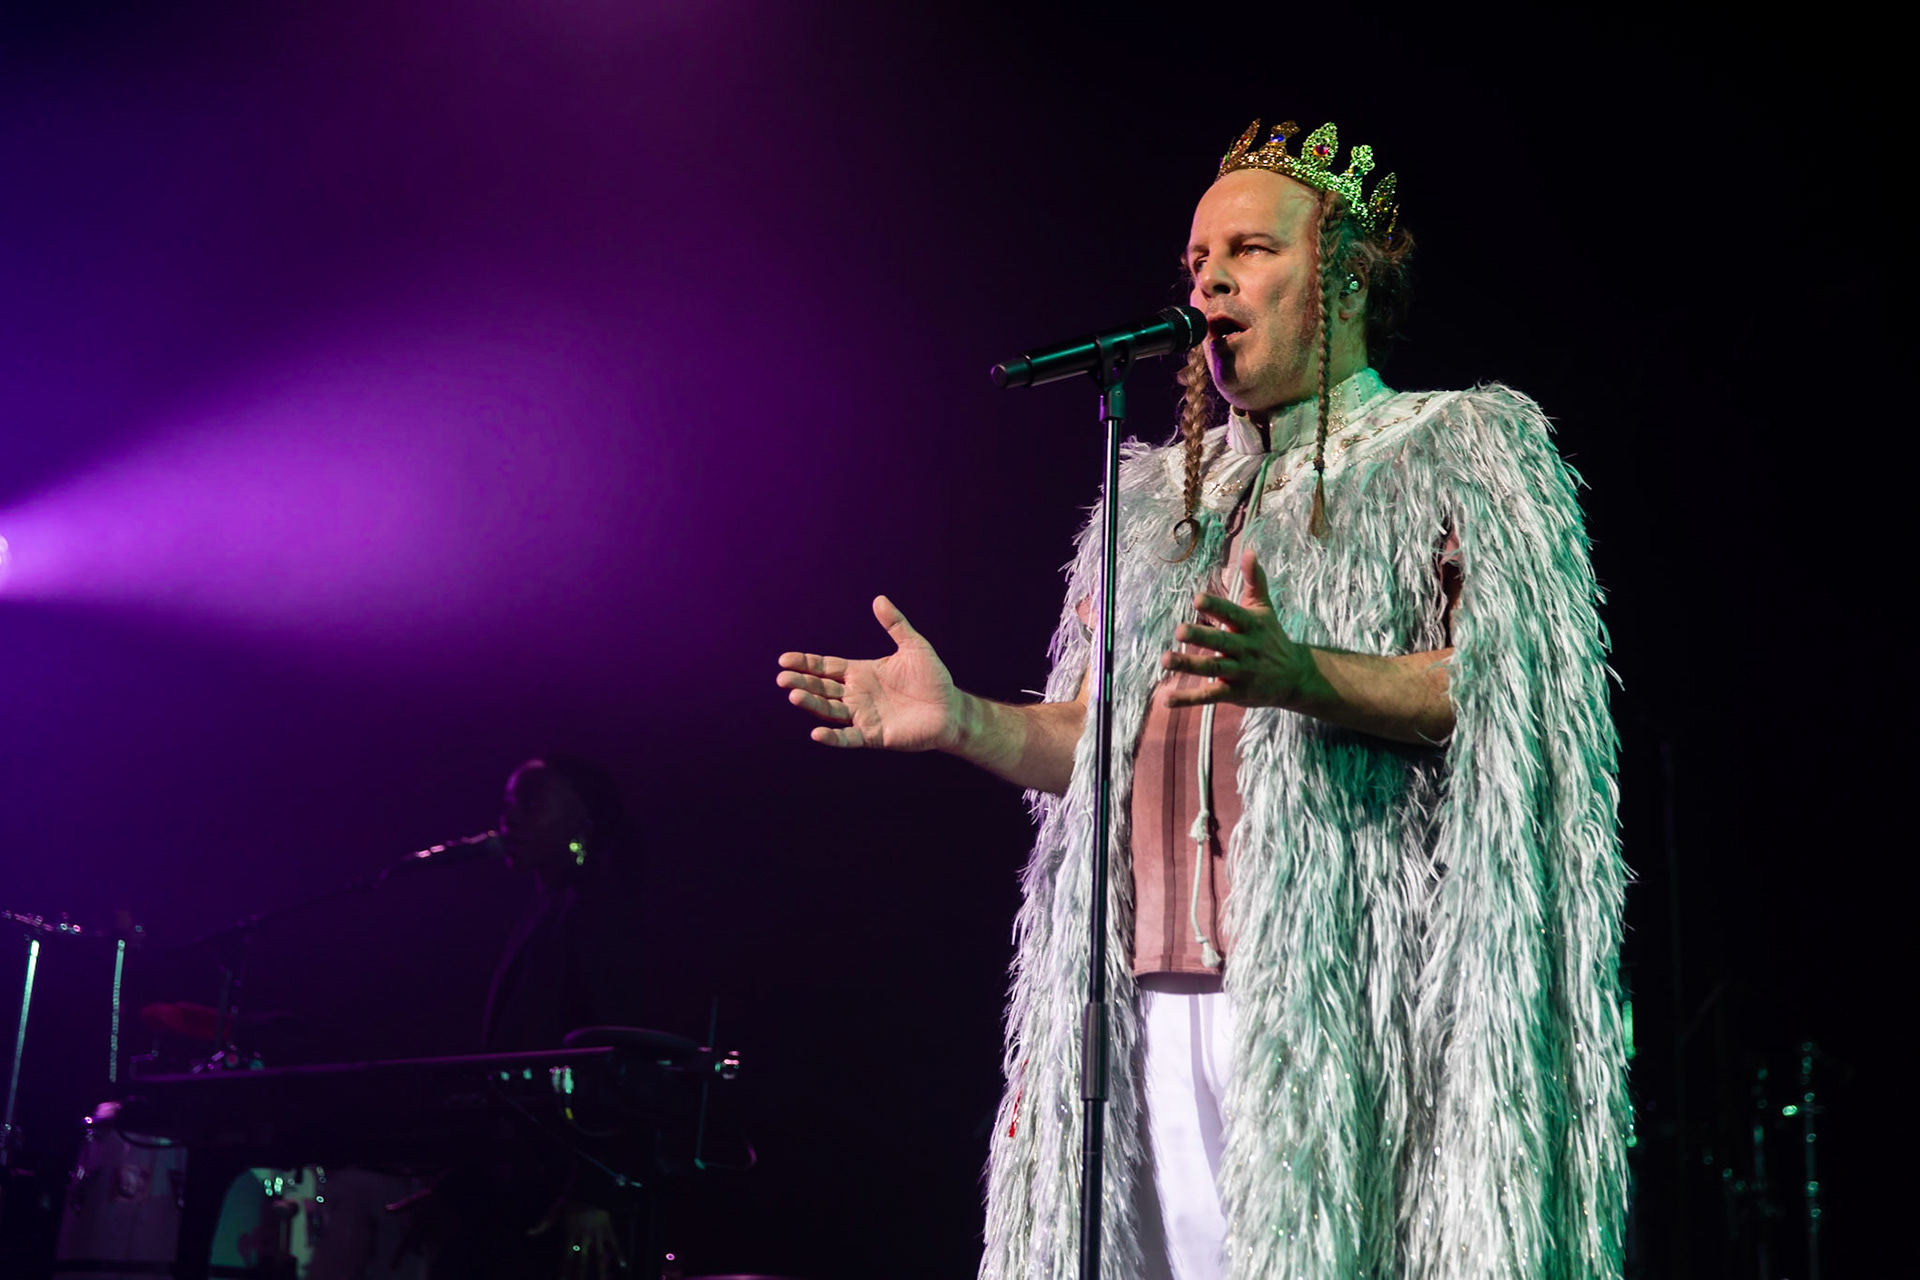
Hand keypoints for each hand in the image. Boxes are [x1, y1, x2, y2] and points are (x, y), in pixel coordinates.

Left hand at [530, 1200, 623, 1278]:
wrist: (594, 1190)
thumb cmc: (573, 1202)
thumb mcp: (555, 1210)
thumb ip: (543, 1223)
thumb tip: (528, 1232)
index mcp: (571, 1235)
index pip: (566, 1258)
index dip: (564, 1271)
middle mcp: (585, 1238)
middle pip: (582, 1262)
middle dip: (580, 1276)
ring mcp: (598, 1235)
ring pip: (599, 1257)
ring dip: (600, 1271)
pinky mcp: (608, 1231)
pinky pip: (615, 1244)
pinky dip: (619, 1255)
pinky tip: (622, 1266)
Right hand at [777, 596, 962, 750]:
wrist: (951, 709)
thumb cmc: (933, 678)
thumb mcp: (914, 646)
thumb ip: (895, 624)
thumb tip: (879, 599)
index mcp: (861, 672)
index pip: (826, 667)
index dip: (805, 663)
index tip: (784, 659)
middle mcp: (856, 695)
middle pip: (821, 687)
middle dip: (801, 681)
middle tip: (781, 677)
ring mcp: (862, 716)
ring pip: (829, 710)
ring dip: (811, 704)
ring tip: (793, 695)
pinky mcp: (873, 735)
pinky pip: (848, 737)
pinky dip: (832, 737)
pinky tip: (816, 733)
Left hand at [1161, 546, 1320, 708]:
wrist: (1295, 677)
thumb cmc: (1272, 637)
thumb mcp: (1265, 608)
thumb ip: (1254, 580)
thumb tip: (1248, 550)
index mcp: (1251, 625)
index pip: (1232, 614)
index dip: (1216, 607)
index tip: (1197, 599)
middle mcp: (1246, 649)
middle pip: (1221, 643)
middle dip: (1201, 637)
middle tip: (1179, 631)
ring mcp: (1241, 672)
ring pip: (1213, 669)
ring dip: (1189, 665)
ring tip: (1165, 660)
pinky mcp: (1235, 693)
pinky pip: (1210, 696)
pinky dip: (1188, 699)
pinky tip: (1167, 699)